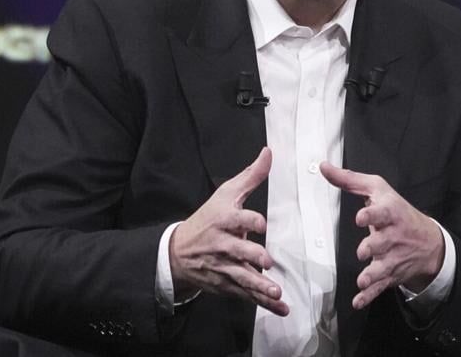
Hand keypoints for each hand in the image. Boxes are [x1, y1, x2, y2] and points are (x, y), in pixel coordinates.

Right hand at [169, 147, 287, 315]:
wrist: (179, 252)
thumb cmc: (208, 218)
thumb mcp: (226, 194)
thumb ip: (251, 176)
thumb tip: (269, 152)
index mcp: (222, 220)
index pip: (236, 219)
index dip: (249, 221)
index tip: (261, 223)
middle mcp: (222, 245)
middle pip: (237, 251)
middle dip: (251, 256)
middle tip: (266, 260)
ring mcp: (224, 267)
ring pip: (242, 277)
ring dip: (259, 286)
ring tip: (275, 292)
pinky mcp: (227, 284)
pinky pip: (247, 294)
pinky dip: (264, 303)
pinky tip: (281, 307)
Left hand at [320, 163, 443, 309]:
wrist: (429, 242)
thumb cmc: (397, 211)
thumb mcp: (377, 190)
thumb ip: (350, 180)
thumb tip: (323, 167)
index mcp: (390, 213)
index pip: (383, 213)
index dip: (372, 215)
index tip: (360, 217)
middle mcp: (394, 236)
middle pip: (383, 242)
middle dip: (374, 247)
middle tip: (363, 250)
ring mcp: (393, 258)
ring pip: (383, 268)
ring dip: (373, 275)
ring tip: (363, 279)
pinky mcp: (390, 275)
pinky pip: (380, 287)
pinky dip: (370, 296)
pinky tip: (359, 301)